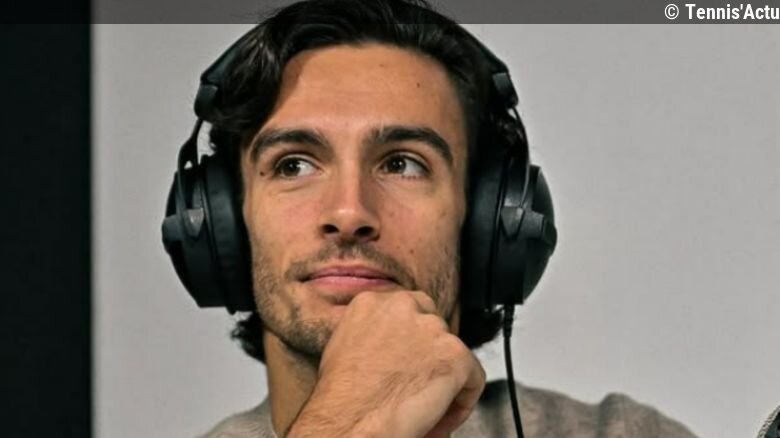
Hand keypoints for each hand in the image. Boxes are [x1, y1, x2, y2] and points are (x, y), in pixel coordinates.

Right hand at [286, 291, 485, 437]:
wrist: (350, 424)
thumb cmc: (341, 399)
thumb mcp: (343, 347)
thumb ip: (372, 333)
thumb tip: (390, 345)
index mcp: (372, 302)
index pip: (408, 309)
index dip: (412, 342)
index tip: (407, 364)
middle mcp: (403, 306)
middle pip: (434, 324)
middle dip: (431, 355)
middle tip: (418, 384)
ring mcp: (431, 328)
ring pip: (452, 353)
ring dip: (443, 381)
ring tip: (423, 410)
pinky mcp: (454, 354)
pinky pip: (474, 378)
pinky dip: (462, 403)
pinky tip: (438, 419)